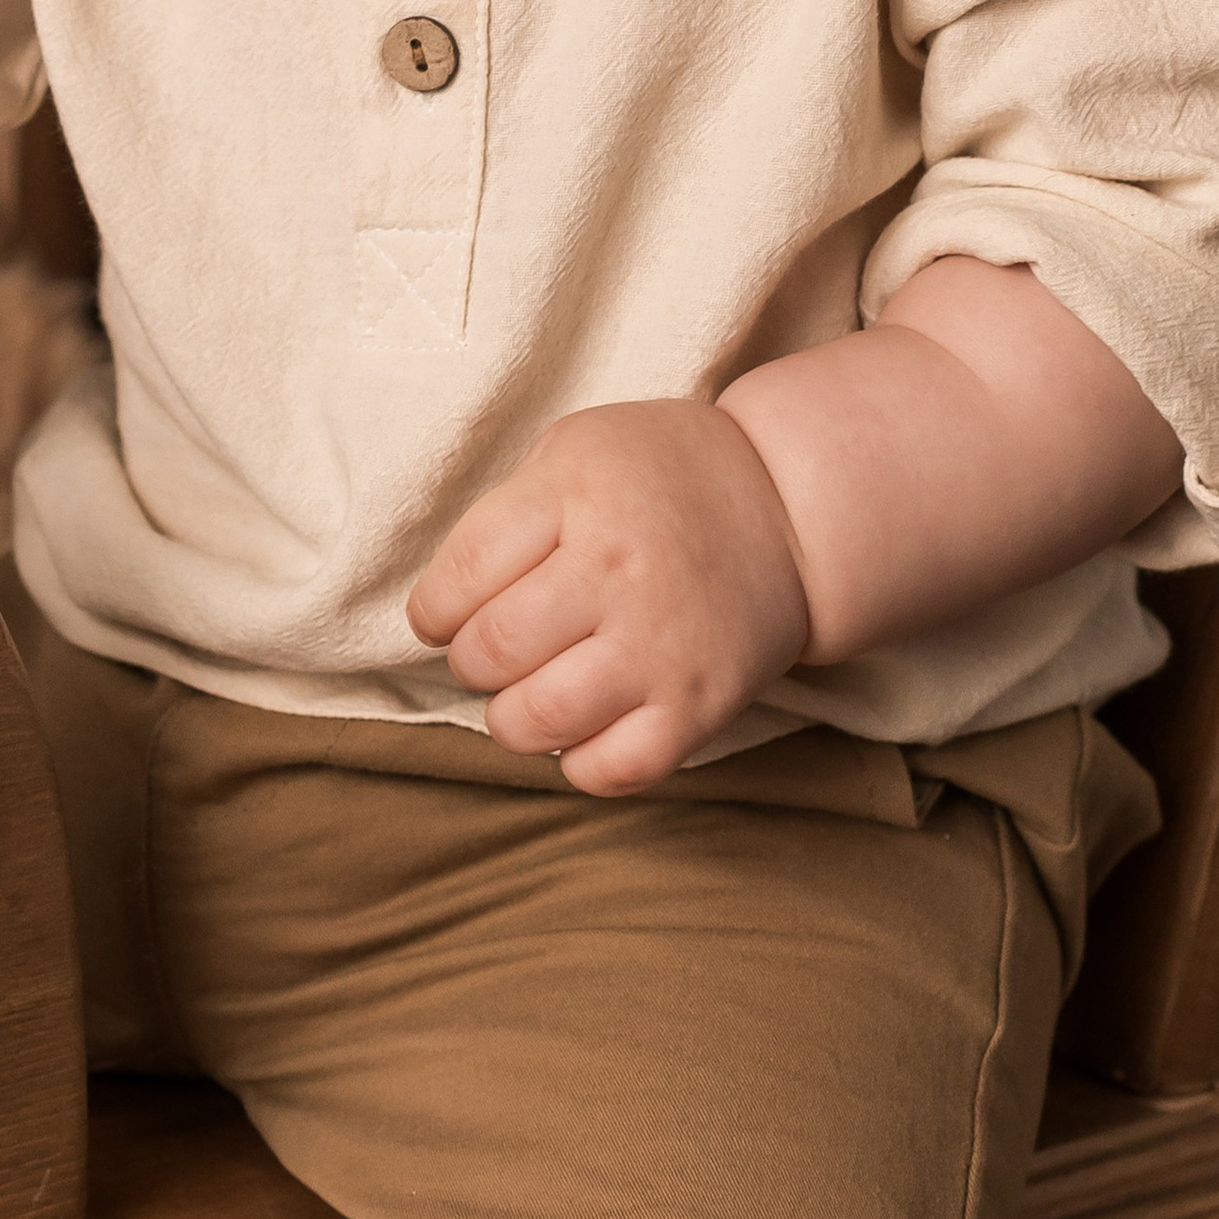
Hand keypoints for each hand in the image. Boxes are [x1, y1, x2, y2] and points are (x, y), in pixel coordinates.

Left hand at [405, 400, 810, 794]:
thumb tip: (442, 606)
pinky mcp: (700, 706)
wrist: (785, 507)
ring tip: (527, 692)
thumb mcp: (574, 448)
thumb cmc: (658, 476)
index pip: (461, 573)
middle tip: (492, 650)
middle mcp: (618, 572)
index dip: (432, 608)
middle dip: (470, 661)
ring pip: (539, 719)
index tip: (444, 615)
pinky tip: (581, 726)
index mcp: (576, 496)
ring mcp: (661, 646)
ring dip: (510, 718)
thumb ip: (506, 515)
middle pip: (490, 650)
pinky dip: (578, 762)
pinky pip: (612, 770)